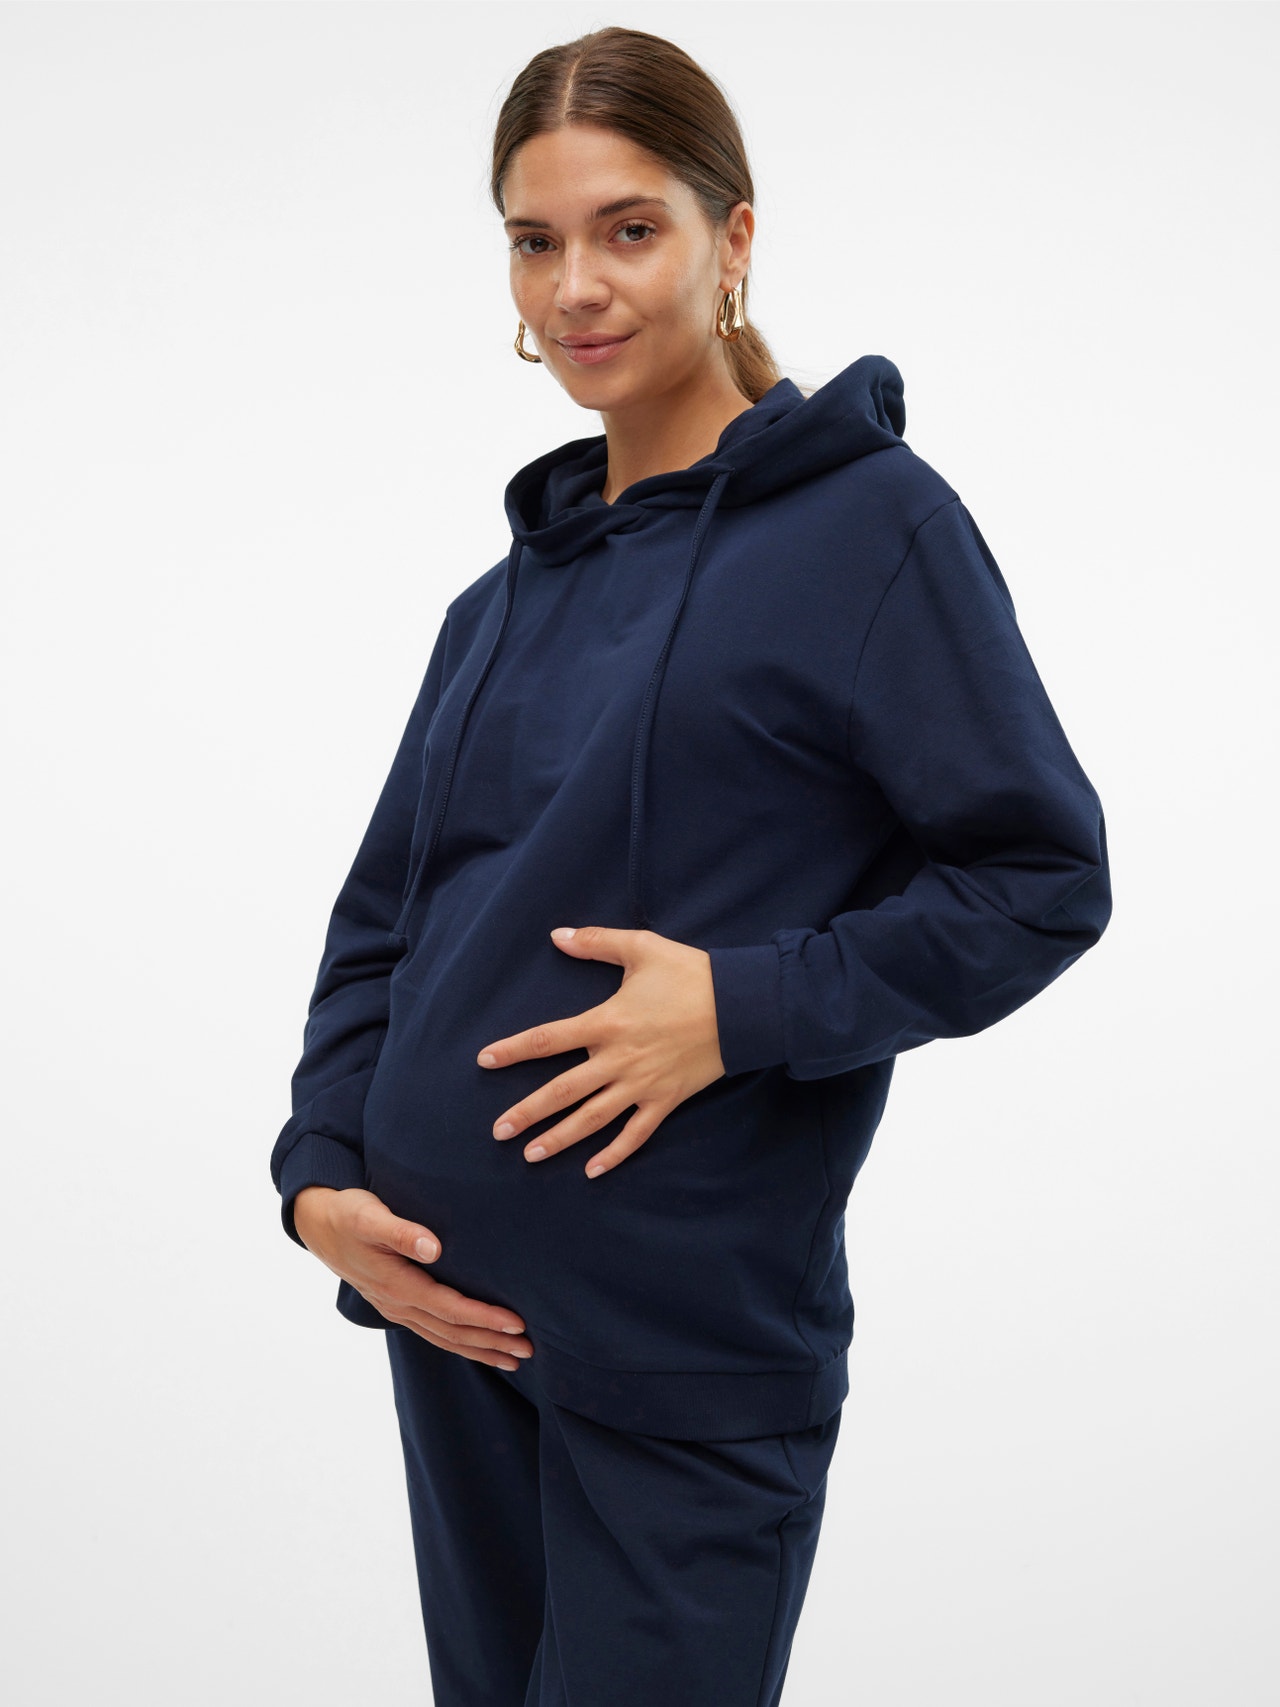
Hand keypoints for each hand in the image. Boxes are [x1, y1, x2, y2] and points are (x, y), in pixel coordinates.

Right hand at [292, 1186, 532, 1368]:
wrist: (318, 1224)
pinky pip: (433, 1332)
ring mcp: (396, 1308)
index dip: (484, 1319)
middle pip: (451, 1332)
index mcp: (396, 1284)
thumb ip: (400, 1231)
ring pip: (443, 1338)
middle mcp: (398, 1304)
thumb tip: (433, 1247)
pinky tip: (479, 1347)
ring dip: (479, 1349)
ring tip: (513, 1359)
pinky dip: (459, 1343)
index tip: (516, 1324)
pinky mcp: (397, 1305)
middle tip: (529, 1350)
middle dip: (491, 1343)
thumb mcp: (369, 1215)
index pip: (449, 1309)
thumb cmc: (349, 1214)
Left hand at [477, 925, 725, 1177]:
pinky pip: (636, 1134)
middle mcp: (618, 1060)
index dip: (513, 1050)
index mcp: (607, 1022)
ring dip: (559, 1138)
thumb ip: (596, 942)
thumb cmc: (691, 974)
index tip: (485, 1060)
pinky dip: (614, 1154)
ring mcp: (641, 1085)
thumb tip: (557, 936)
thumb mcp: (642, 948)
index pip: (548, 1039)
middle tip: (498, 1132)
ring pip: (592, 1119)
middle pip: (562, 1092)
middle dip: (527, 1112)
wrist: (743, 1006)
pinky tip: (592, 1171)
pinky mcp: (666, 1100)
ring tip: (530, 1155)